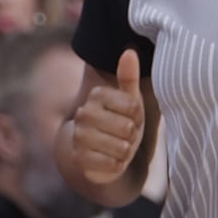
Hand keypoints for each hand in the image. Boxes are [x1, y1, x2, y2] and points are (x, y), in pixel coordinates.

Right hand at [65, 47, 144, 187]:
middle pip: (127, 128)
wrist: (95, 151)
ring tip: (118, 147)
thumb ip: (128, 77)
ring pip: (121, 147)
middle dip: (132, 136)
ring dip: (126, 151)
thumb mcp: (128, 100)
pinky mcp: (78, 159)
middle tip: (124, 135)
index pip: (133, 106)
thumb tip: (129, 51)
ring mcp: (79, 137)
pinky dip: (117, 165)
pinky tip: (111, 161)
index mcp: (96, 95)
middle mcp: (84, 114)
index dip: (138, 116)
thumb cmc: (117, 122)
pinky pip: (112, 164)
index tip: (130, 118)